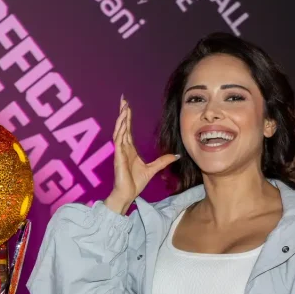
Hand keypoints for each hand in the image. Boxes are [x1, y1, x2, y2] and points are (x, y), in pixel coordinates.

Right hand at [104, 95, 178, 214]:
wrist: (127, 194)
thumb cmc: (135, 183)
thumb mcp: (153, 169)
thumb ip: (163, 161)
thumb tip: (176, 155)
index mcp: (129, 149)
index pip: (127, 129)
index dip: (127, 117)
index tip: (127, 106)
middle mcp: (123, 148)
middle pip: (122, 126)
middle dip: (122, 113)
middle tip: (123, 99)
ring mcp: (120, 152)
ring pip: (119, 131)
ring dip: (121, 119)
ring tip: (124, 107)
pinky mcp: (118, 157)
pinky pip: (119, 141)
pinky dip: (120, 131)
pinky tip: (122, 123)